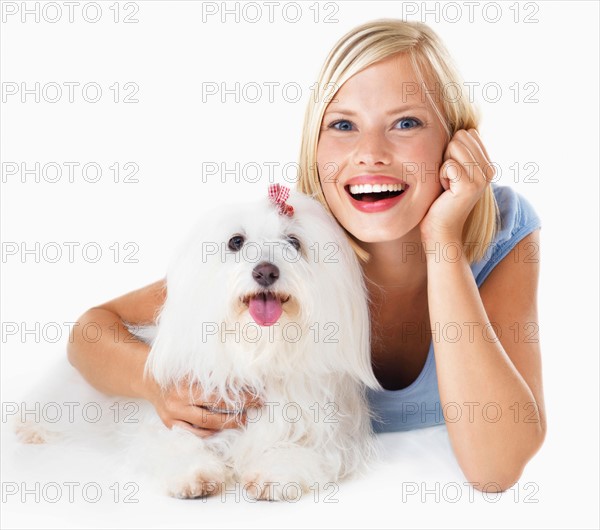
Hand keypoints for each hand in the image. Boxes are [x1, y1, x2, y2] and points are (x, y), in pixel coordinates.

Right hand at [143, 375, 261, 437]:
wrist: (150, 381)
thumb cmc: (177, 372)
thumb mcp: (193, 368)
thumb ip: (212, 373)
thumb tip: (242, 377)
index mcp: (185, 386)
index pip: (219, 394)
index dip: (240, 396)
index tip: (258, 394)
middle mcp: (178, 403)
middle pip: (214, 412)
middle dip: (238, 411)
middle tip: (257, 405)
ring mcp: (174, 418)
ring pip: (205, 427)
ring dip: (227, 425)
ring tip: (243, 420)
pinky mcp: (171, 427)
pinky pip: (194, 435)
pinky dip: (210, 433)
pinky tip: (223, 429)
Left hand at [420, 128, 494, 242]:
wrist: (441, 229)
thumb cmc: (440, 200)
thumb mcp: (453, 170)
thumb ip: (459, 151)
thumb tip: (461, 127)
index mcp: (487, 164)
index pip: (467, 133)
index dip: (451, 150)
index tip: (452, 172)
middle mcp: (489, 170)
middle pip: (460, 137)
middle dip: (447, 155)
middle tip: (449, 179)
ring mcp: (481, 178)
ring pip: (454, 147)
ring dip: (443, 165)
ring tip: (448, 185)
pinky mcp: (469, 186)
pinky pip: (448, 164)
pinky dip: (441, 175)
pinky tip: (446, 191)